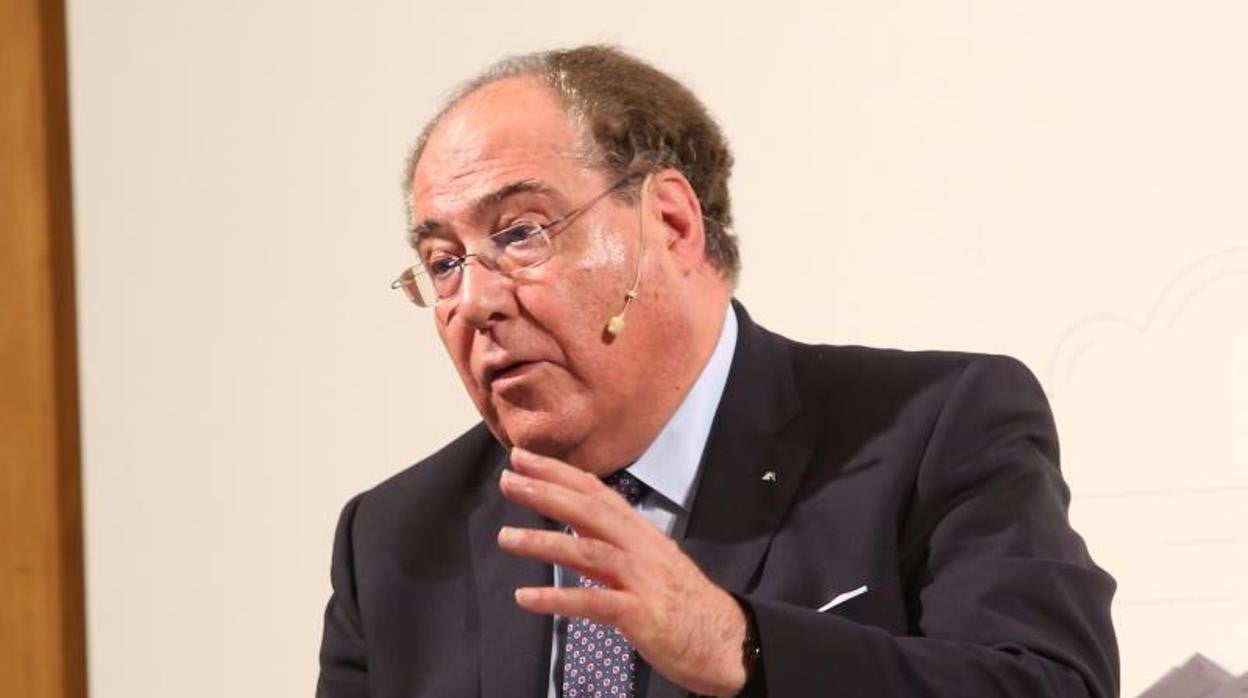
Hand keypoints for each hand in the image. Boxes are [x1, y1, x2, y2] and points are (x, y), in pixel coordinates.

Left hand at [497, 448, 748, 696]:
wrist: (726, 641)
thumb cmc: (683, 603)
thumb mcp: (649, 564)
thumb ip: (612, 547)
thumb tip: (574, 531)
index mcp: (641, 533)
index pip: (596, 493)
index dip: (559, 473)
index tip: (524, 458)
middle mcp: (642, 548)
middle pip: (590, 511)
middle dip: (547, 492)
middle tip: (508, 479)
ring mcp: (642, 579)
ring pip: (588, 552)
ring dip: (544, 542)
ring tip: (506, 537)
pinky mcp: (641, 614)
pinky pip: (593, 603)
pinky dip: (558, 600)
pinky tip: (526, 598)